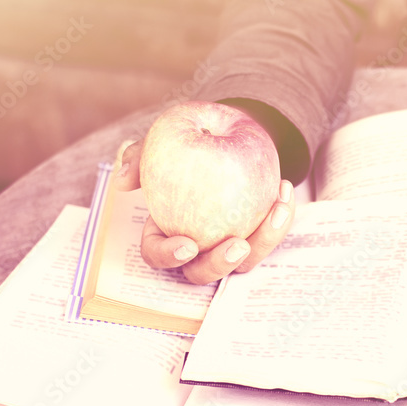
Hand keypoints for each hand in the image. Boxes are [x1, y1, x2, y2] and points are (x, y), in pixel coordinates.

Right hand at [112, 139, 294, 284]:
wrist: (231, 133)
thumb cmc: (190, 141)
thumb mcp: (164, 142)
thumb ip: (139, 157)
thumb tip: (123, 180)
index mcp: (164, 230)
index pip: (156, 254)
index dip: (168, 256)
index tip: (187, 244)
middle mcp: (196, 246)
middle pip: (201, 273)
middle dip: (218, 265)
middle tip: (236, 245)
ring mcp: (227, 245)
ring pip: (242, 265)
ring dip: (262, 243)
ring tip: (274, 213)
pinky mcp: (257, 236)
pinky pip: (269, 238)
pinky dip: (280, 218)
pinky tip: (283, 190)